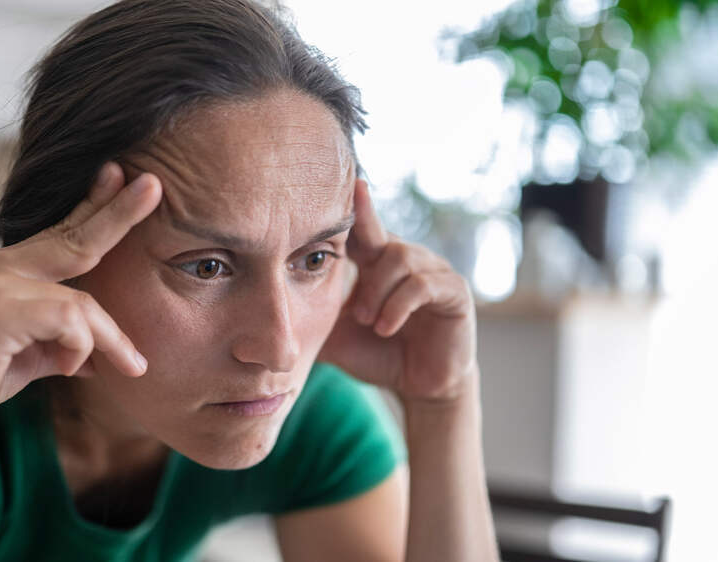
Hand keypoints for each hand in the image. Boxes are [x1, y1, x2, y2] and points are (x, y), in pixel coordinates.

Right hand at [0, 162, 161, 440]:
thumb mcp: (26, 356)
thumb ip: (61, 344)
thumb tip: (101, 357)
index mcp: (2, 270)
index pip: (59, 231)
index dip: (92, 204)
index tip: (118, 177)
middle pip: (74, 237)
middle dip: (117, 212)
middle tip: (154, 185)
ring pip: (82, 303)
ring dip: (112, 338)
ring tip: (132, 366)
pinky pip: (69, 322)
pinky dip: (82, 349)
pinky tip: (73, 371)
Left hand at [317, 179, 477, 403]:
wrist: (418, 386)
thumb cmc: (377, 355)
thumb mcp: (334, 335)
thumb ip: (309, 316)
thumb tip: (263, 310)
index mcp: (379, 262)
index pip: (365, 228)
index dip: (357, 208)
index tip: (347, 184)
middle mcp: (408, 259)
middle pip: (382, 241)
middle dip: (364, 278)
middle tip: (356, 314)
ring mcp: (434, 272)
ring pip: (401, 258)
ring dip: (379, 293)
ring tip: (371, 322)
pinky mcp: (454, 292)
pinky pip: (423, 284)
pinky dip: (399, 305)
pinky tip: (386, 327)